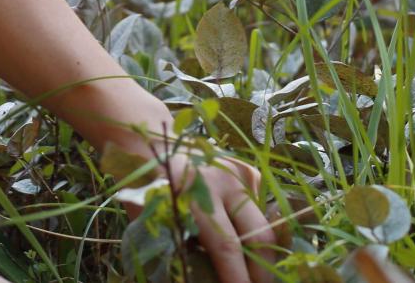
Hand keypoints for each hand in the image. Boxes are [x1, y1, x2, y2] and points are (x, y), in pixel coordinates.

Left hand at [122, 144, 278, 282]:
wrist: (156, 145)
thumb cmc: (150, 189)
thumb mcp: (154, 220)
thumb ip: (178, 250)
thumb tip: (204, 279)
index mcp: (193, 193)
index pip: (225, 245)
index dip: (237, 276)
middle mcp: (222, 179)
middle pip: (258, 235)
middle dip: (261, 270)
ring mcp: (240, 173)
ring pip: (264, 223)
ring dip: (259, 251)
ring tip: (248, 268)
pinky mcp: (249, 172)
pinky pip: (258, 210)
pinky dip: (251, 229)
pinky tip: (238, 235)